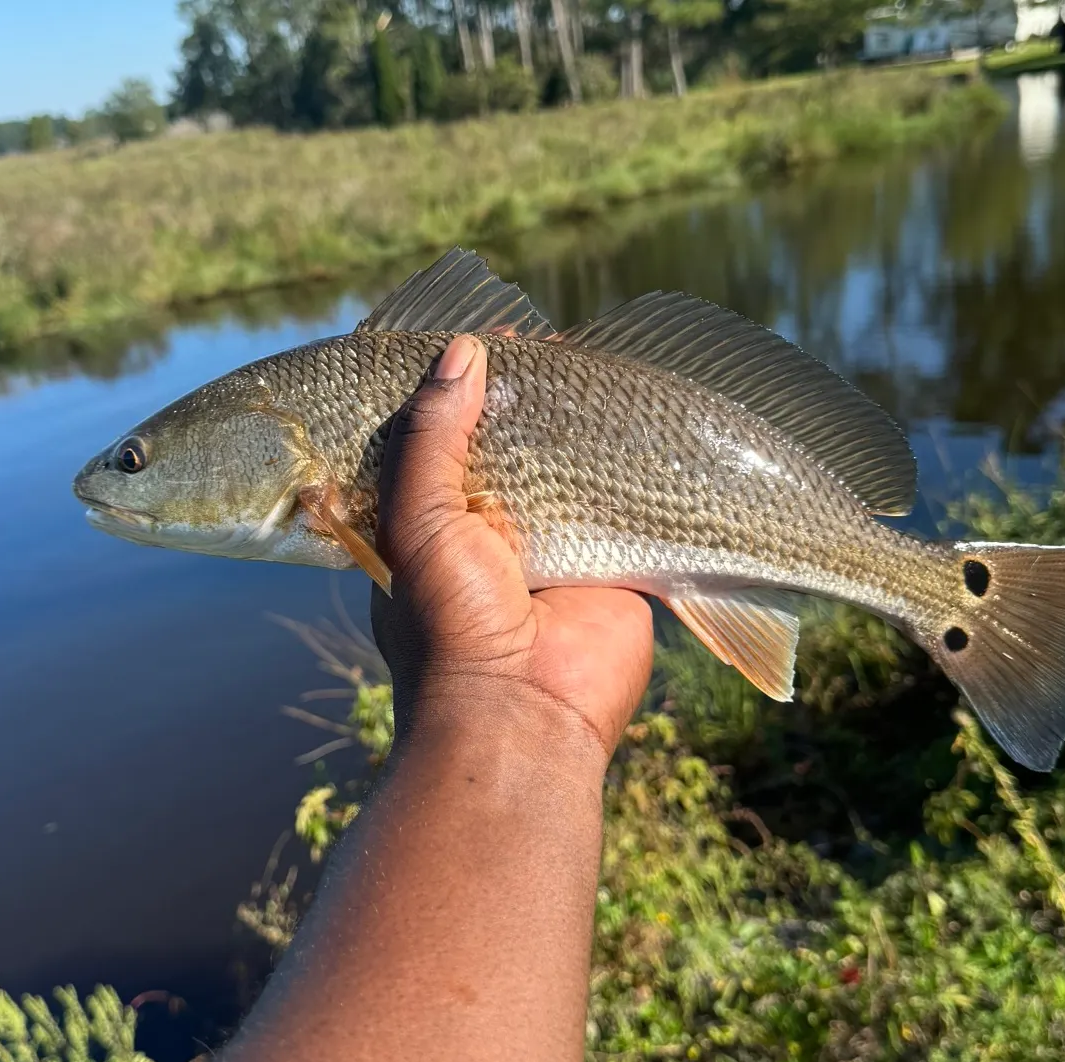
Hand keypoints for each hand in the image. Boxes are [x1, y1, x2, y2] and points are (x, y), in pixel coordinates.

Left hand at [371, 335, 653, 766]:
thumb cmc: (450, 627)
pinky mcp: (615, 567)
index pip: (439, 440)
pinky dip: (639, 469)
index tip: (483, 341)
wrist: (523, 718)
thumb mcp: (416, 521)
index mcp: (428, 528)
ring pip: (571, 470)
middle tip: (551, 349)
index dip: (458, 391)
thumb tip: (464, 350)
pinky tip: (647, 418)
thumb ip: (432, 435)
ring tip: (598, 369)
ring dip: (585, 427)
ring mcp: (554, 551)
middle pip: (510, 447)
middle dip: (529, 401)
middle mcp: (490, 535)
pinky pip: (631, 507)